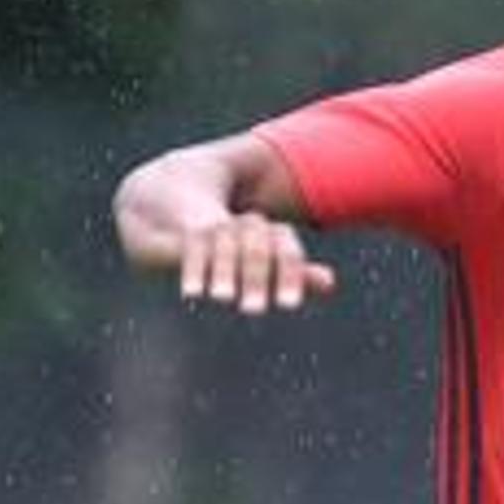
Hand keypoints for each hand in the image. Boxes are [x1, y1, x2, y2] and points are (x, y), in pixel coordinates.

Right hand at [176, 211, 337, 315]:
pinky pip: (192, 245)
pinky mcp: (185, 224)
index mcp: (265, 231)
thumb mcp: (257, 256)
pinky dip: (193, 269)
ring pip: (225, 240)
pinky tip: (192, 295)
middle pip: (256, 245)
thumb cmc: (226, 239)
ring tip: (222, 299)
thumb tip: (331, 281)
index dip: (290, 274)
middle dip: (256, 276)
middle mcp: (243, 223)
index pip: (285, 248)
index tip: (288, 307)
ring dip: (223, 269)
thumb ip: (291, 271)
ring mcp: (214, 222)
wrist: (173, 192)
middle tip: (254, 311)